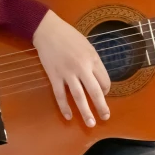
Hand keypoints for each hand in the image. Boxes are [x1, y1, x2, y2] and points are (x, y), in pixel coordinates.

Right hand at [32, 11, 110, 126]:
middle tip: (105, 117)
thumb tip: (97, 78)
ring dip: (85, 112)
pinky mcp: (54, 76)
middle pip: (95, 91)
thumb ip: (92, 62)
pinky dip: (64, 107)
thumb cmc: (69, 36)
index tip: (103, 94)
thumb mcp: (87, 46)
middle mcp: (82, 68)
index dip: (106, 90)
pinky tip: (69, 116)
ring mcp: (67, 73)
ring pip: (79, 97)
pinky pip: (60, 95)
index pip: (104, 80)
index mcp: (93, 59)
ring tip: (90, 123)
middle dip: (101, 107)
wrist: (48, 30)